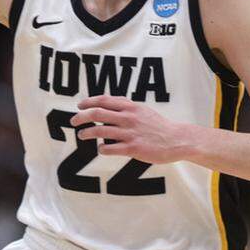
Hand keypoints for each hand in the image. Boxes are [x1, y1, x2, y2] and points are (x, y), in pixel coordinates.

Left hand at [71, 95, 195, 163]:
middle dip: (81, 117)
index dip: (88, 102)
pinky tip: (100, 149)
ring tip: (81, 135)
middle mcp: (128, 118)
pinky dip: (101, 148)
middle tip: (73, 121)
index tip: (79, 106)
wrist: (176, 140)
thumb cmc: (158, 125)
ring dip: (86, 133)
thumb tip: (108, 102)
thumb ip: (125, 105)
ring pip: (100, 131)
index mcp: (130, 107)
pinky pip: (109, 148)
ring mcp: (130, 133)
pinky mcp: (132, 148)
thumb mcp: (142, 109)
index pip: (103, 100)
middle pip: (97, 114)